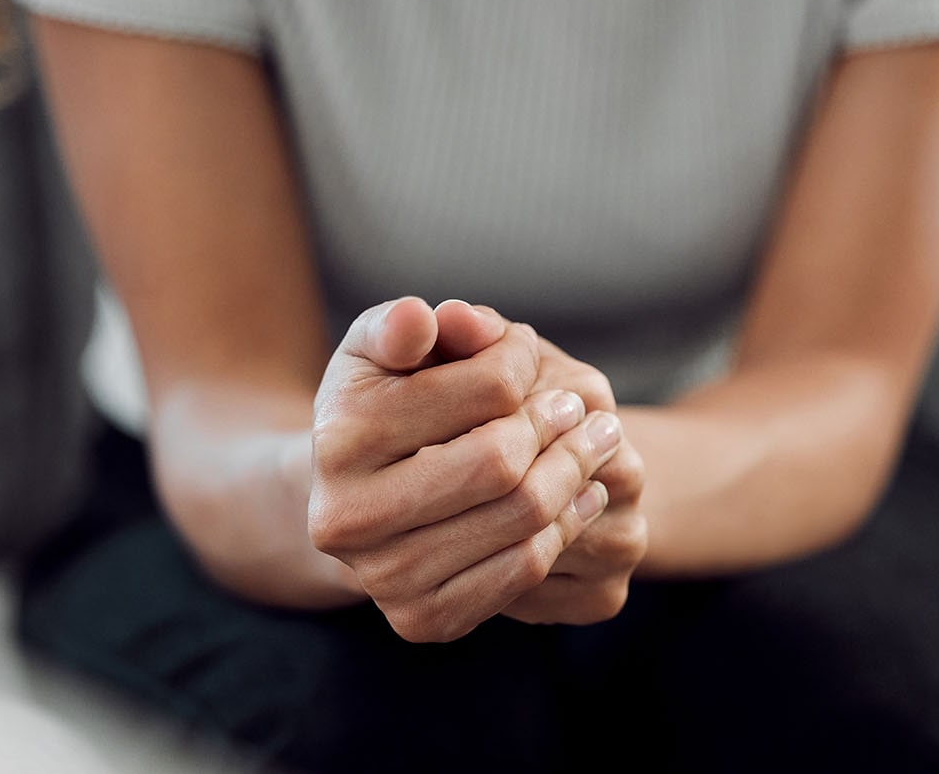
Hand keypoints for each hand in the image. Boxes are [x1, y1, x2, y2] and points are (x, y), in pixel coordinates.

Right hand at [307, 297, 624, 641]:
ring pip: (522, 519)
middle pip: (502, 462)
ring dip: (578, 474)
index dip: (522, 360)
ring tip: (598, 442)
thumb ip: (406, 324)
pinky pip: (523, 572)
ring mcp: (382, 578)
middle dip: (560, 426)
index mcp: (340, 436)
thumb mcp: (383, 349)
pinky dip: (566, 528)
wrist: (353, 501)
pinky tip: (583, 495)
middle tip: (584, 408)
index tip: (530, 350)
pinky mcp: (421, 620)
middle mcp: (347, 518)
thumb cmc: (381, 404)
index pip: (485, 389)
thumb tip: (426, 318)